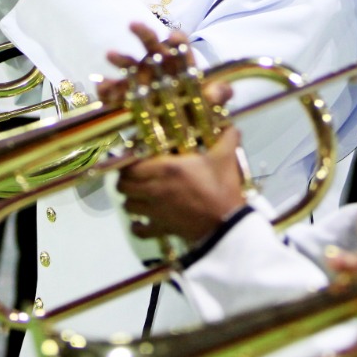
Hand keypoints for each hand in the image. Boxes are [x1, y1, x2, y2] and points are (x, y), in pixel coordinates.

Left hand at [115, 125, 247, 243]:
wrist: (227, 223)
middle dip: (125, 179)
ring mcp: (155, 211)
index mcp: (166, 169)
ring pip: (127, 206)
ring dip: (130, 199)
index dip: (127, 163)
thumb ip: (227, 138)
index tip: (133, 159)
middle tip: (134, 175)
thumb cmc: (222, 188)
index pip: (130, 166)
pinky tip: (141, 221)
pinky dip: (137, 226)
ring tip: (138, 195)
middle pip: (123, 185)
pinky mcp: (161, 228)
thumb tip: (233, 126)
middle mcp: (154, 189)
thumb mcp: (225, 159)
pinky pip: (139, 231)